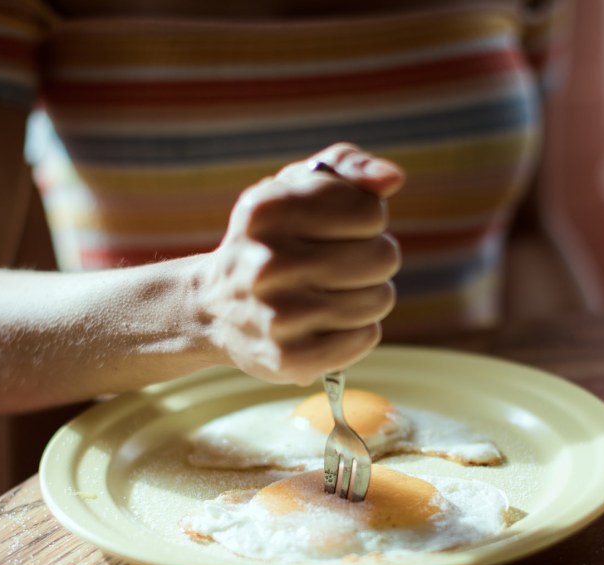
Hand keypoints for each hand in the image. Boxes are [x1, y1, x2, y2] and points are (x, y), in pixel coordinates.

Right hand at [201, 143, 404, 384]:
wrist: (212, 308)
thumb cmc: (269, 240)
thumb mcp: (293, 188)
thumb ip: (346, 167)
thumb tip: (392, 178)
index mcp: (267, 211)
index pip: (370, 211)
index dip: (366, 219)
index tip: (341, 228)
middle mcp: (267, 263)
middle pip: (382, 256)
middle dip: (373, 258)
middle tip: (343, 264)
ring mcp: (278, 316)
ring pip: (379, 299)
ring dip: (368, 295)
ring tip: (334, 294)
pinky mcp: (290, 358)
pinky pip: (366, 337)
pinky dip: (359, 330)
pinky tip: (329, 323)